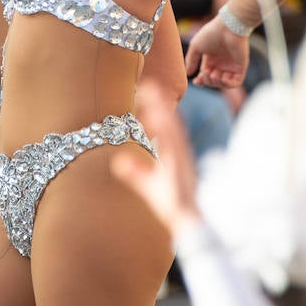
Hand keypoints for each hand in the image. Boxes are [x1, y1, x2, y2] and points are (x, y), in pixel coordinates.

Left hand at [112, 82, 201, 236]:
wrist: (188, 222)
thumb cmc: (171, 203)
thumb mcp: (149, 185)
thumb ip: (135, 172)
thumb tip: (117, 161)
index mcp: (173, 152)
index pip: (165, 125)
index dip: (156, 106)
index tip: (145, 87)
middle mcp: (179, 154)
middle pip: (170, 123)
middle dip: (160, 103)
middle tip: (149, 83)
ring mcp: (181, 162)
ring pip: (173, 132)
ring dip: (165, 114)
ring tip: (154, 95)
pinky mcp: (180, 173)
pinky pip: (175, 151)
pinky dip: (170, 136)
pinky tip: (163, 123)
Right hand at [185, 17, 249, 88]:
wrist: (228, 27)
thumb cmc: (211, 34)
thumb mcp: (196, 46)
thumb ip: (191, 60)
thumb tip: (188, 73)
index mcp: (212, 58)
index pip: (206, 75)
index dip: (201, 80)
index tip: (196, 81)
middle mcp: (222, 63)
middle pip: (214, 81)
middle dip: (208, 81)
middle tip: (206, 73)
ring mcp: (232, 65)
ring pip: (224, 84)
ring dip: (217, 83)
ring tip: (214, 73)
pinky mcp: (241, 67)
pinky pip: (236, 82)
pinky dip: (228, 84)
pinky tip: (222, 76)